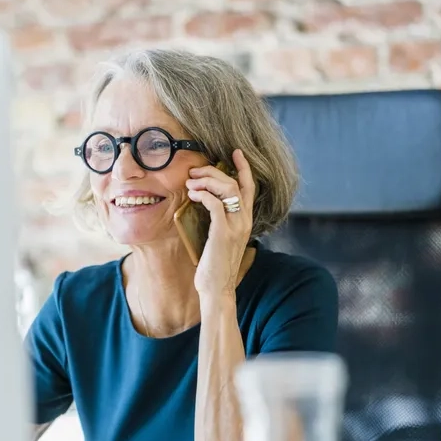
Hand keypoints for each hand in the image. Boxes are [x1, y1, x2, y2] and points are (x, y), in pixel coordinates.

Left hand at [186, 149, 255, 298]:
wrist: (217, 288)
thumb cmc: (215, 265)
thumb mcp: (221, 238)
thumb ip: (220, 221)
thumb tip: (206, 202)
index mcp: (246, 220)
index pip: (250, 187)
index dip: (244, 167)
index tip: (235, 152)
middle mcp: (245, 220)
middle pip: (235, 183)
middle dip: (214, 172)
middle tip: (195, 172)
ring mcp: (236, 226)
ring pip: (227, 189)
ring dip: (206, 181)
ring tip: (191, 183)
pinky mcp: (223, 233)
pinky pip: (215, 204)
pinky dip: (203, 195)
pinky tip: (192, 195)